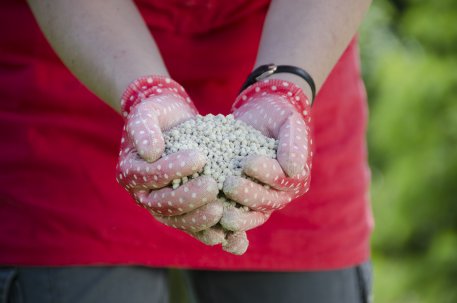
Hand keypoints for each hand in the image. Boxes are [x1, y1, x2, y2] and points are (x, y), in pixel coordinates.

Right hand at [116, 76, 221, 236]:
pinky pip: (194, 226)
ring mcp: (164, 206)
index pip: (149, 176)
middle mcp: (144, 195)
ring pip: (178, 220)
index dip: (172, 170)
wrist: (174, 122)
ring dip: (199, 220)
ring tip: (220, 211)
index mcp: (130, 173)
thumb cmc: (159, 114)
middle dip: (188, 198)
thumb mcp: (148, 112)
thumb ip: (144, 129)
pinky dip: (210, 231)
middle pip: (162, 204)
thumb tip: (150, 152)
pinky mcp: (184, 212)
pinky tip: (229, 233)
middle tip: (212, 186)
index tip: (199, 158)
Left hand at [220, 79, 312, 231]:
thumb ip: (294, 142)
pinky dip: (228, 221)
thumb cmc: (276, 116)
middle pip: (268, 200)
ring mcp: (264, 200)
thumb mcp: (288, 121)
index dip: (267, 174)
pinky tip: (213, 222)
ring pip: (254, 214)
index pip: (284, 180)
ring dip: (239, 216)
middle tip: (229, 183)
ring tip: (221, 212)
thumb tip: (293, 169)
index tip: (248, 162)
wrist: (258, 115)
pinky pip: (239, 216)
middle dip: (249, 194)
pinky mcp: (245, 204)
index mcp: (297, 175)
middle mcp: (283, 193)